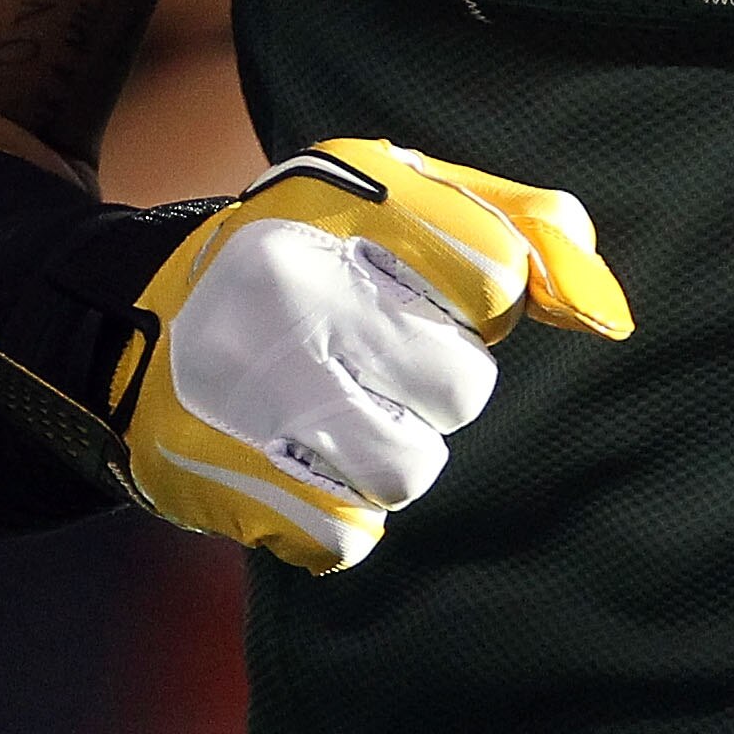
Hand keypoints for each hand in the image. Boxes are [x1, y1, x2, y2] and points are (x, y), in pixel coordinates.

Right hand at [118, 139, 630, 571]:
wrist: (130, 322)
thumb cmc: (304, 257)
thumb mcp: (399, 200)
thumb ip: (517, 228)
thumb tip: (603, 311)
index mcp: (344, 204)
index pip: (496, 277)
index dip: (477, 301)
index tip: (429, 294)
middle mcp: (296, 290)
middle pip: (463, 387)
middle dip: (433, 381)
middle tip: (374, 357)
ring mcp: (256, 390)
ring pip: (411, 468)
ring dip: (391, 449)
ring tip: (339, 409)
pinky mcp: (226, 476)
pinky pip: (349, 533)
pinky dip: (338, 507)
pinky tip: (300, 456)